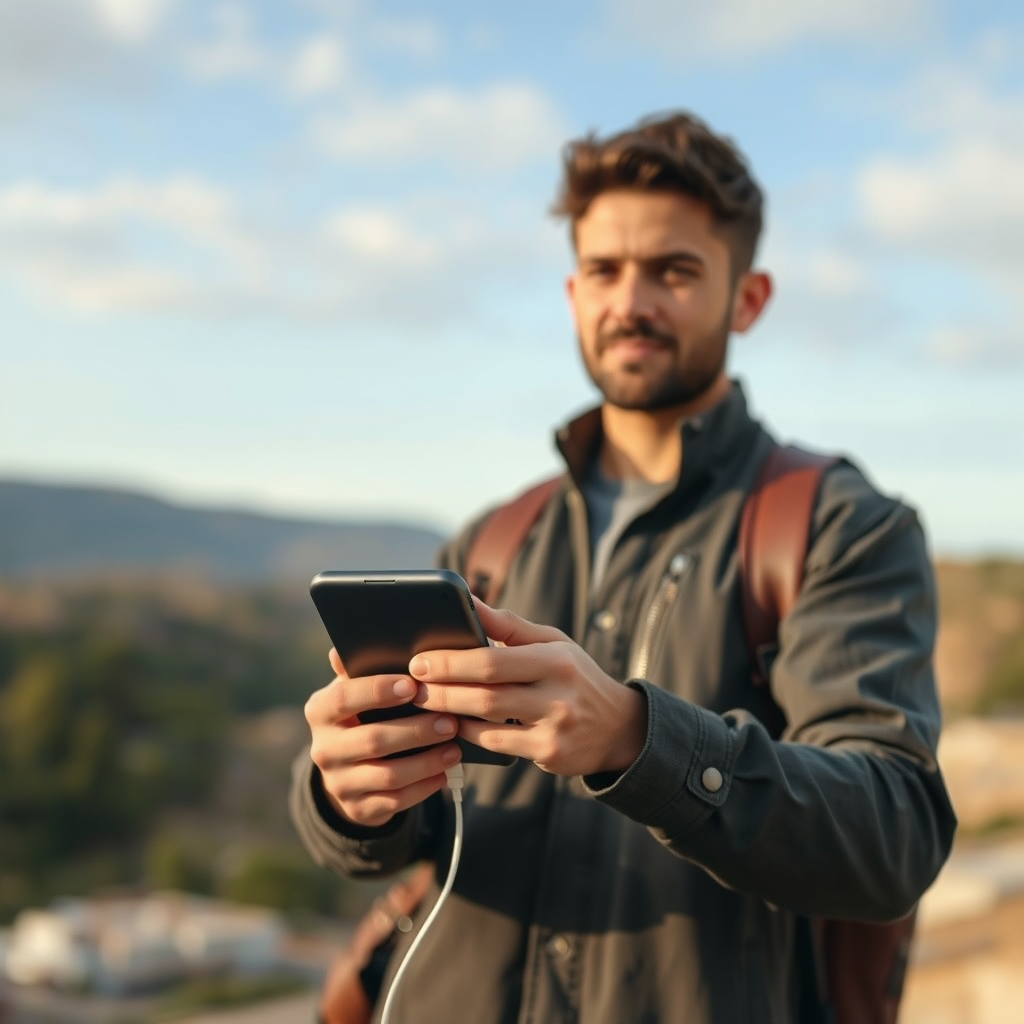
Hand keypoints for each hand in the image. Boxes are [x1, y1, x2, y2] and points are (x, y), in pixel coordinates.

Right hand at [303, 648, 462, 827]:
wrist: (349, 768)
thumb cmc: (362, 714)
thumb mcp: (357, 690)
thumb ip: (359, 669)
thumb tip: (343, 648)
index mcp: (320, 710)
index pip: (344, 698)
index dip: (377, 691)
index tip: (413, 685)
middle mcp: (322, 749)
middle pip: (372, 740)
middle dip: (416, 730)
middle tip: (451, 720)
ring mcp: (339, 783)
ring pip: (388, 775)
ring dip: (426, 761)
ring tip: (455, 747)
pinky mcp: (358, 809)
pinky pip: (395, 801)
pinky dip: (424, 787)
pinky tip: (445, 773)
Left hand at [408, 601, 646, 776]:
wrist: (619, 727)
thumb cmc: (575, 676)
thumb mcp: (551, 642)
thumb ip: (508, 624)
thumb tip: (468, 599)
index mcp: (555, 659)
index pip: (493, 660)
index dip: (451, 662)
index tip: (421, 660)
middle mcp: (557, 694)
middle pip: (484, 694)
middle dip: (441, 689)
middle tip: (412, 685)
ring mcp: (554, 728)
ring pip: (487, 722)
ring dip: (448, 713)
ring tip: (423, 703)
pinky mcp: (549, 755)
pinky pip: (496, 745)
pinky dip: (468, 734)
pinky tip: (451, 724)